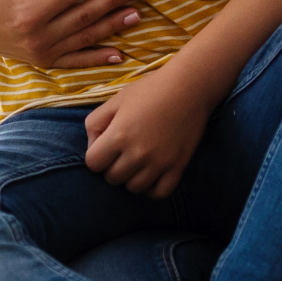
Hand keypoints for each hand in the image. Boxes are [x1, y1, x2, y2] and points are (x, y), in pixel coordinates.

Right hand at [0, 0, 141, 68]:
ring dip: (112, 27)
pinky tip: (120, 55)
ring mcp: (43, 53)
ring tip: (136, 14)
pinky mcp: (45, 62)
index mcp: (29, 13)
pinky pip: (76, 62)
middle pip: (83, 16)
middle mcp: (38, 37)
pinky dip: (98, 59)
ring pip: (85, 38)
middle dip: (111, 1)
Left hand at [83, 69, 212, 197]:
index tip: (106, 146)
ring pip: (134, 188)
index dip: (96, 155)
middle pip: (112, 178)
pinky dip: (151, 189)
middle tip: (122, 153)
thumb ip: (94, 124)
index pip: (93, 164)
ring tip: (137, 162)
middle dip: (112, 167)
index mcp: (118, 135)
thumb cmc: (149, 90)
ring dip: (131, 178)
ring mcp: (159, 163)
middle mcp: (137, 153)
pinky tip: (151, 175)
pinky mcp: (178, 167)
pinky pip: (159, 193)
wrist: (188, 87)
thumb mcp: (115, 100)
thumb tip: (93, 147)